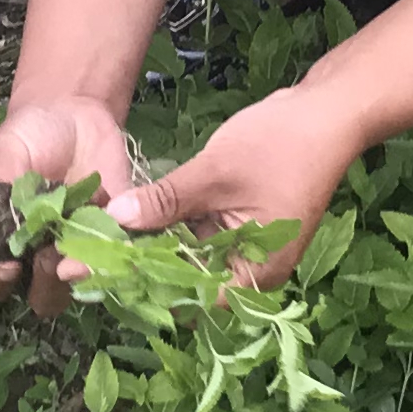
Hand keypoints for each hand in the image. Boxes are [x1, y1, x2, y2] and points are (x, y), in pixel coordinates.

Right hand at [0, 95, 133, 317]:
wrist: (76, 115)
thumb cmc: (32, 135)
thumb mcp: (7, 151)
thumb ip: (1, 188)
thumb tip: (3, 232)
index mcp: (9, 240)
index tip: (10, 266)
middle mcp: (43, 253)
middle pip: (42, 296)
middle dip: (47, 283)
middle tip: (51, 254)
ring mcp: (82, 247)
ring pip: (82, 284)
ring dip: (85, 271)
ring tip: (86, 244)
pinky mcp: (117, 234)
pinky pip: (122, 255)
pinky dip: (122, 248)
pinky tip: (116, 226)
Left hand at [107, 83, 365, 286]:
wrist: (327, 112)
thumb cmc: (280, 145)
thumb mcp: (214, 173)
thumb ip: (165, 201)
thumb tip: (115, 219)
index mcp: (256, 271)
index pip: (192, 299)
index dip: (144, 288)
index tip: (99, 275)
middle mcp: (252, 270)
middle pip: (188, 282)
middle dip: (141, 268)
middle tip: (85, 258)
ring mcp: (248, 247)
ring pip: (191, 257)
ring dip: (152, 247)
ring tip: (98, 240)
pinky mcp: (242, 225)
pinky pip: (200, 236)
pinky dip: (171, 228)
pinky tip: (132, 218)